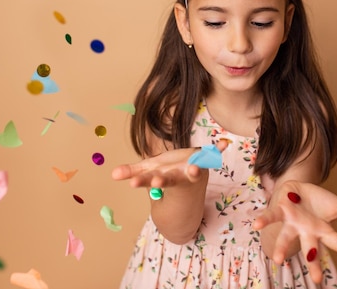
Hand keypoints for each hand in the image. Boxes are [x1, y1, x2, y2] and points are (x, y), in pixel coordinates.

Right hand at [111, 140, 227, 188]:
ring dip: (195, 170)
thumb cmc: (165, 176)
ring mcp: (193, 172)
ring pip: (193, 173)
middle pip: (170, 180)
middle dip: (164, 180)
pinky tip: (224, 143)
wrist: (188, 193)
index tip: (133, 184)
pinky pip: (212, 157)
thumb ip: (132, 173)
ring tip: (194, 169)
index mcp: (164, 180)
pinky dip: (218, 150)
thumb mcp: (147, 174)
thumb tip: (112, 174)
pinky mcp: (204, 165)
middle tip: (156, 181)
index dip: (143, 181)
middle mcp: (178, 178)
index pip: (151, 180)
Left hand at [252, 180, 336, 282]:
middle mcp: (306, 231)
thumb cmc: (317, 202)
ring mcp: (292, 223)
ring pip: (287, 237)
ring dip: (281, 247)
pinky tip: (255, 224)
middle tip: (316, 279)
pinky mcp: (280, 211)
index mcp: (321, 230)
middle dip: (312, 262)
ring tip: (276, 259)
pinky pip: (271, 216)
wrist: (298, 187)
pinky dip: (263, 220)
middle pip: (310, 248)